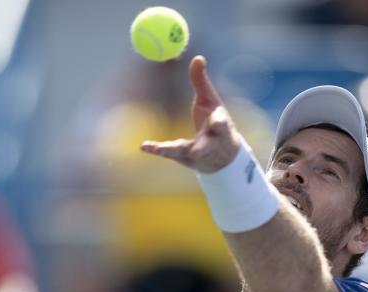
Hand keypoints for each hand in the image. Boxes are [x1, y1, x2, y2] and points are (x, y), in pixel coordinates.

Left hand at [141, 56, 240, 172]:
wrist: (224, 156)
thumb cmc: (216, 123)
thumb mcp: (210, 101)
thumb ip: (202, 81)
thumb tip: (198, 57)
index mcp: (220, 128)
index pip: (221, 125)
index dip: (219, 123)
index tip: (218, 121)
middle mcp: (210, 143)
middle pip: (206, 146)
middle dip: (202, 148)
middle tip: (195, 152)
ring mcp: (197, 154)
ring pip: (185, 153)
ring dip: (172, 150)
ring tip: (159, 150)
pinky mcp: (185, 159)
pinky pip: (170, 154)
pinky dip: (157, 150)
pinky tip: (144, 147)